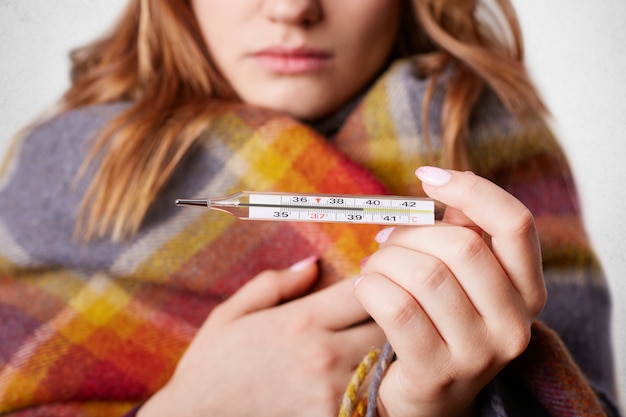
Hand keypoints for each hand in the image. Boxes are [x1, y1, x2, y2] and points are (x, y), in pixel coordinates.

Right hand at [139, 257, 384, 416]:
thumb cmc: (212, 365)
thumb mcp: (232, 313)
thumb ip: (276, 283)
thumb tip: (313, 264)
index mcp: (302, 320)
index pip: (364, 289)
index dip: (375, 280)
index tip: (372, 281)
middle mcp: (324, 354)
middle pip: (387, 324)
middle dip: (390, 312)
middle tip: (385, 309)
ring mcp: (333, 392)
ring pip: (386, 360)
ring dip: (386, 348)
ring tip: (375, 342)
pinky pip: (371, 396)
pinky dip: (373, 383)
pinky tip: (361, 375)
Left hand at [354, 167, 546, 416]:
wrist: (427, 397)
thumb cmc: (438, 324)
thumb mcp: (461, 281)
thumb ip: (460, 235)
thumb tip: (438, 185)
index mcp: (527, 292)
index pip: (515, 224)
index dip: (471, 190)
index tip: (427, 177)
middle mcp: (514, 324)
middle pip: (462, 246)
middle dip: (412, 232)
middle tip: (386, 238)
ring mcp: (479, 353)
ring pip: (424, 274)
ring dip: (385, 261)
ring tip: (373, 268)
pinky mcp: (436, 373)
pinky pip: (395, 307)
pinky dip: (370, 287)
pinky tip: (364, 290)